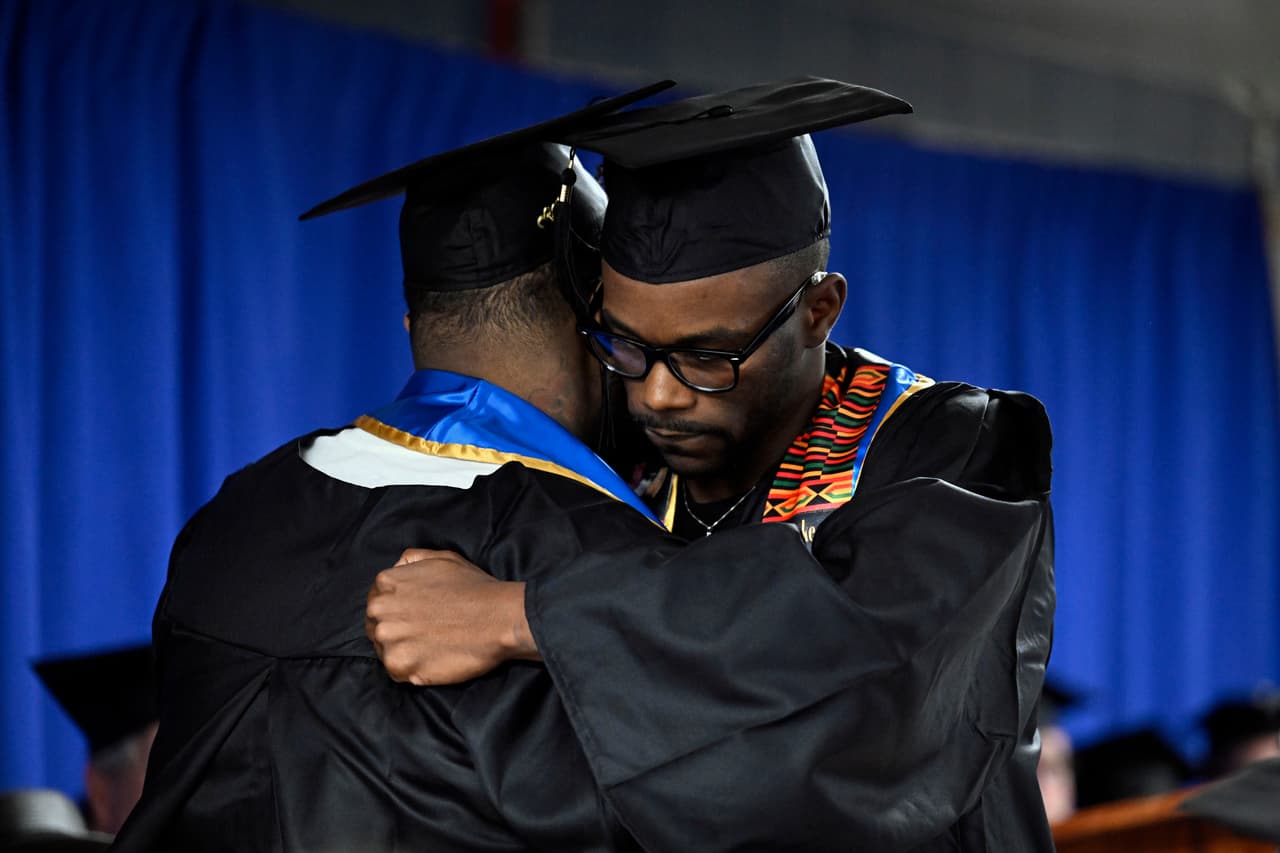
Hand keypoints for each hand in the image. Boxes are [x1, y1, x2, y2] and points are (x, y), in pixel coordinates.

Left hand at [365, 548, 537, 685]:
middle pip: (376, 626)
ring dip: (403, 651)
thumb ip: (412, 559)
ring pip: (384, 650)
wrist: (498, 618)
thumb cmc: (475, 588)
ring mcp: (388, 638)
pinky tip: (433, 659)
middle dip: (396, 630)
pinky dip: (412, 669)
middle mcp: (380, 609)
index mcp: (387, 582)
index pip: (377, 600)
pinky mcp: (399, 664)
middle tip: (425, 634)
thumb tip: (397, 566)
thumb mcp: (442, 557)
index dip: (397, 610)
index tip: (415, 617)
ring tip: (431, 646)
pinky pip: (396, 672)